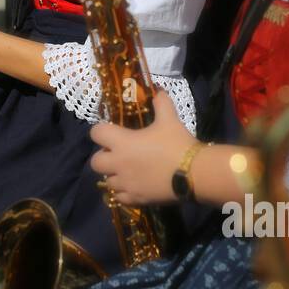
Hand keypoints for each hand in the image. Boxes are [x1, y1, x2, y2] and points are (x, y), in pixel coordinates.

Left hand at [90, 89, 195, 206]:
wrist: (194, 172)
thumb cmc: (177, 143)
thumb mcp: (169, 118)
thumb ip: (160, 102)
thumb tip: (157, 90)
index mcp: (122, 142)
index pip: (96, 133)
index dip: (101, 130)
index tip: (111, 130)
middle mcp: (118, 163)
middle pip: (95, 161)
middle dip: (103, 156)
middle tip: (117, 153)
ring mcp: (125, 183)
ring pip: (106, 181)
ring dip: (113, 175)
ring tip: (126, 171)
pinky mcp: (135, 198)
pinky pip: (119, 197)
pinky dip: (123, 192)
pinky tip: (132, 186)